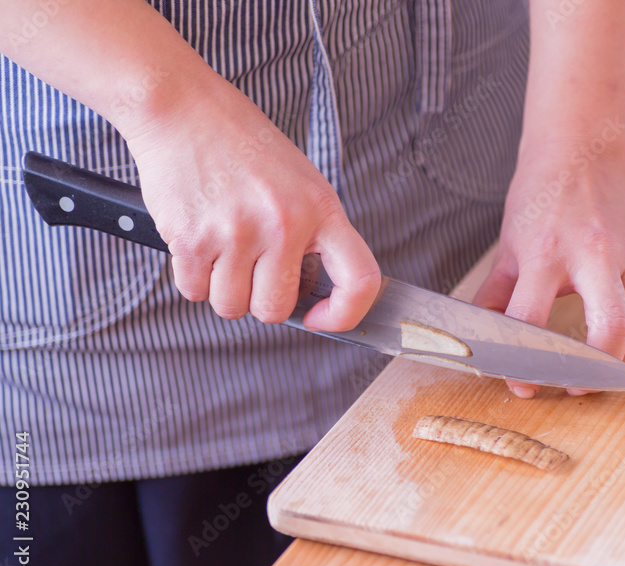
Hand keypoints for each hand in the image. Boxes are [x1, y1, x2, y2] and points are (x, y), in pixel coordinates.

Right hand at [125, 77, 380, 330]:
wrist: (185, 109)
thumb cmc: (243, 145)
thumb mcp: (301, 183)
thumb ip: (313, 235)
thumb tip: (314, 295)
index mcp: (321, 209)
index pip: (359, 279)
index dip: (345, 313)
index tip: (322, 316)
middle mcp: (283, 224)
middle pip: (275, 309)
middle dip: (261, 300)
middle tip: (253, 269)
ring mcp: (237, 233)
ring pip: (232, 307)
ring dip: (224, 289)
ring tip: (224, 250)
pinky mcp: (192, 239)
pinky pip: (194, 292)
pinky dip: (193, 278)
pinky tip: (200, 243)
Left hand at [473, 143, 624, 397]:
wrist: (580, 156)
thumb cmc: (539, 200)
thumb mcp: (507, 248)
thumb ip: (494, 299)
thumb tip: (480, 344)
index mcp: (546, 253)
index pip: (532, 319)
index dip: (523, 363)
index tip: (521, 385)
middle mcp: (593, 256)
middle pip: (610, 327)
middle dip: (595, 371)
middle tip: (576, 389)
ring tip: (604, 381)